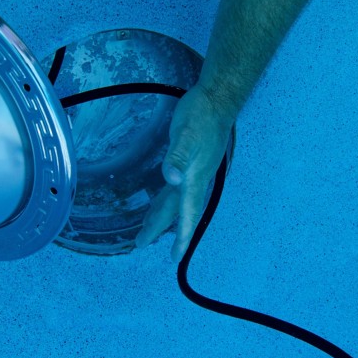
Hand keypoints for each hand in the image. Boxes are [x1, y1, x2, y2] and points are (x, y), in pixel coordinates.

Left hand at [134, 84, 235, 261]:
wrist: (217, 100)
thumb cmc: (201, 116)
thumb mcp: (187, 134)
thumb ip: (179, 157)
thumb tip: (172, 180)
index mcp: (194, 178)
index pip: (186, 214)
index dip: (182, 237)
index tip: (175, 257)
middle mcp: (194, 180)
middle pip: (176, 212)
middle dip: (160, 229)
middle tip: (140, 244)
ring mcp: (192, 173)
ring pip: (174, 202)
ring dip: (160, 217)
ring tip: (145, 232)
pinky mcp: (188, 164)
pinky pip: (174, 190)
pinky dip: (164, 201)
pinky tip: (157, 203)